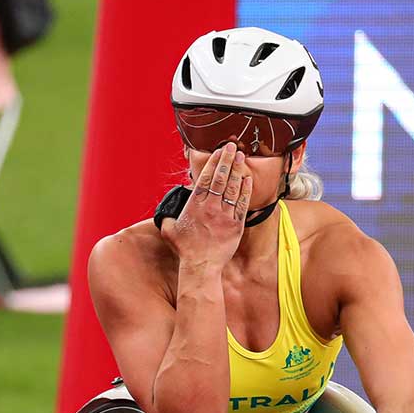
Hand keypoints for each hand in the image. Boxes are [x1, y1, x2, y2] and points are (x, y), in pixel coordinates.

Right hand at [159, 143, 253, 267]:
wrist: (201, 265)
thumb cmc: (185, 249)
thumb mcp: (169, 229)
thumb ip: (167, 216)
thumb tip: (166, 209)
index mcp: (194, 205)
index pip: (205, 178)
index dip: (213, 162)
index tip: (219, 152)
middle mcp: (210, 207)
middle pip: (220, 178)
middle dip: (227, 160)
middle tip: (232, 147)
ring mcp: (225, 215)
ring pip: (233, 188)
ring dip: (237, 170)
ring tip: (241, 157)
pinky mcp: (236, 225)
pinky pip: (243, 204)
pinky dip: (246, 190)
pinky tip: (248, 179)